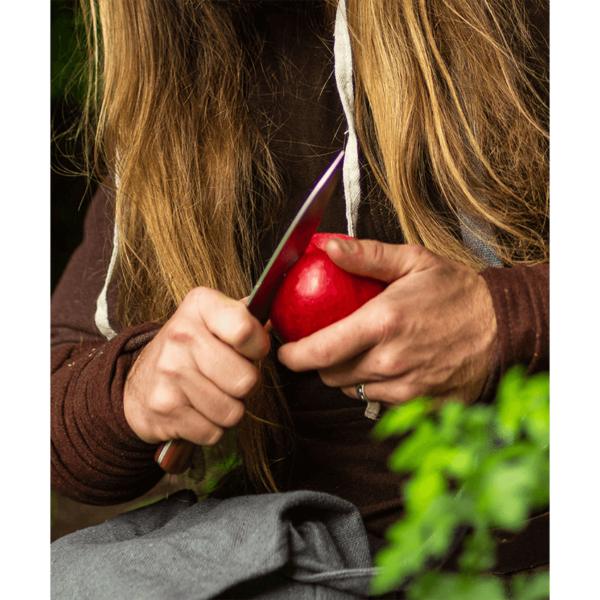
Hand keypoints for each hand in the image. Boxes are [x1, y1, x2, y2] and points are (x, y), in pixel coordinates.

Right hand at [123, 288, 269, 444]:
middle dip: (246, 386)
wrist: (139, 383)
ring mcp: (169, 373)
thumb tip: (275, 321)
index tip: (249, 350)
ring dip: (229, 410)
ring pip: (233, 412)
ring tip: (213, 394)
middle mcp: (181, 334)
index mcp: (200, 305)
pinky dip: (211, 428)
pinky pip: (214, 432)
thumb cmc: (191, 350)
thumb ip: (246, 316)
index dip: (258, 347)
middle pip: (246, 380)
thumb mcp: (214, 319)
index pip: (245, 330)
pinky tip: (196, 411)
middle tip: (229, 378)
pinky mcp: (164, 409)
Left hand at [277, 239, 497, 405]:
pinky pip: (378, 401)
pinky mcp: (419, 405)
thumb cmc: (458, 293)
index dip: (292, 355)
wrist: (502, 326)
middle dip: (318, 362)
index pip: (319, 351)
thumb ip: (366, 256)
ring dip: (346, 373)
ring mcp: (405, 388)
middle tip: (326, 342)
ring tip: (360, 350)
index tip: (284, 349)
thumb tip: (327, 247)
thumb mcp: (413, 261)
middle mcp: (390, 361)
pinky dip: (372, 386)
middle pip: (329, 375)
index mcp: (383, 323)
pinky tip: (386, 365)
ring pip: (352, 389)